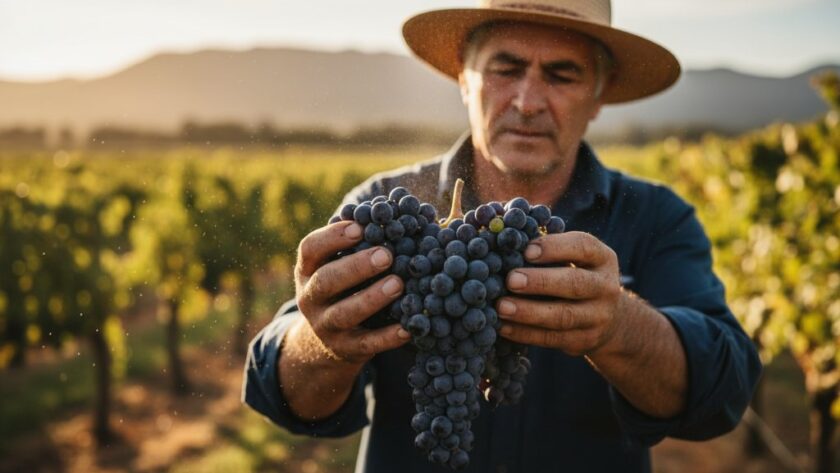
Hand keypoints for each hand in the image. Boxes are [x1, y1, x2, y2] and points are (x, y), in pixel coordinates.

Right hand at [294, 220, 409, 364]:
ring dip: (372, 298)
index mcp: (308, 270)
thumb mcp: (337, 266)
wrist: (325, 343)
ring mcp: (326, 326)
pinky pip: (367, 344)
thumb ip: (359, 244)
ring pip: (345, 313)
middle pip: (326, 280)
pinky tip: (409, 327)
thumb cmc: (343, 288)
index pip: (310, 249)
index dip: (332, 237)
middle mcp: (311, 298)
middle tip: (386, 254)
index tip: (359, 227)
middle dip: (356, 267)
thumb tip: (401, 213)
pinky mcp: (346, 350)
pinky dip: (388, 337)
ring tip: (398, 284)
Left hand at [496, 231, 623, 356]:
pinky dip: (525, 333)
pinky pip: (553, 339)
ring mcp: (598, 317)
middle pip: (574, 283)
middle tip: (511, 280)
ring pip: (563, 316)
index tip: (526, 250)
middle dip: (540, 282)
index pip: (582, 247)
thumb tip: (505, 241)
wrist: (610, 319)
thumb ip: (548, 249)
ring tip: (501, 307)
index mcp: (602, 258)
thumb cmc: (577, 276)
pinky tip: (503, 326)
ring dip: (528, 312)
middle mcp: (605, 287)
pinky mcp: (585, 341)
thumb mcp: (575, 258)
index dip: (554, 247)